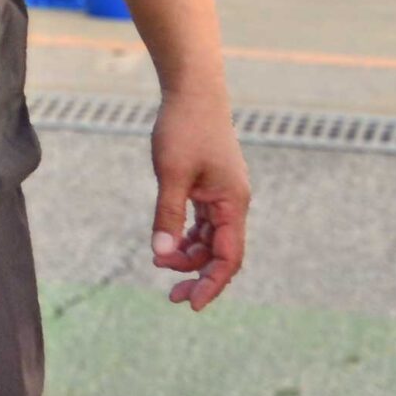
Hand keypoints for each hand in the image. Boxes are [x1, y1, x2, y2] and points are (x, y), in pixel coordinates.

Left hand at [149, 87, 248, 310]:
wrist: (193, 92)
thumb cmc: (184, 129)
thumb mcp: (171, 175)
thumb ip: (168, 215)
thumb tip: (162, 254)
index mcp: (232, 203)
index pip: (228, 257)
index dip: (212, 283)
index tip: (191, 304)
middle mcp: (233, 203)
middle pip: (222, 253)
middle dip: (199, 276)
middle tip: (172, 296)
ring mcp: (223, 196)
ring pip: (212, 240)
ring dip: (190, 257)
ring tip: (161, 265)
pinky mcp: (211, 188)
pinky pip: (204, 224)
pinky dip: (188, 238)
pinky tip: (169, 247)